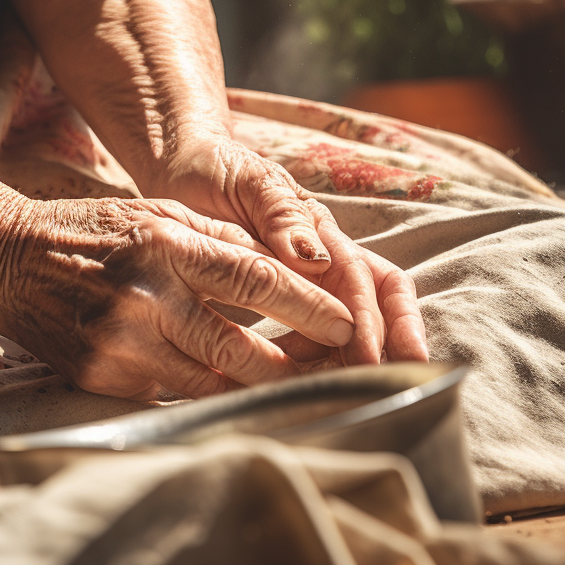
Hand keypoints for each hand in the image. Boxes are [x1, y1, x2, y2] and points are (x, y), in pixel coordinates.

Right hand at [0, 190, 359, 399]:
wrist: (5, 258)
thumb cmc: (89, 229)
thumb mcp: (154, 211)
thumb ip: (215, 239)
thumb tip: (280, 266)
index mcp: (164, 243)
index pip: (253, 280)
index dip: (306, 307)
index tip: (345, 324)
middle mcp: (145, 296)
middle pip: (238, 347)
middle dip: (293, 364)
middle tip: (333, 371)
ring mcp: (120, 343)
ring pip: (209, 381)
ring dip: (253, 386)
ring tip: (291, 385)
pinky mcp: (100, 378)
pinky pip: (166, 392)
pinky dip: (197, 389)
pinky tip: (219, 385)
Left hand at [148, 137, 428, 365]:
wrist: (179, 166)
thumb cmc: (216, 169)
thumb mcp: (250, 181)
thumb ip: (283, 216)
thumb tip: (319, 260)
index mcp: (322, 231)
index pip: (370, 279)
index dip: (376, 319)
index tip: (371, 356)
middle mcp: (319, 259)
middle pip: (373, 311)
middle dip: (385, 351)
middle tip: (378, 390)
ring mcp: (295, 282)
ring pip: (338, 331)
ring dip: (344, 363)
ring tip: (334, 397)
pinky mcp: (265, 302)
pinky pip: (297, 340)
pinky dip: (302, 364)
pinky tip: (288, 386)